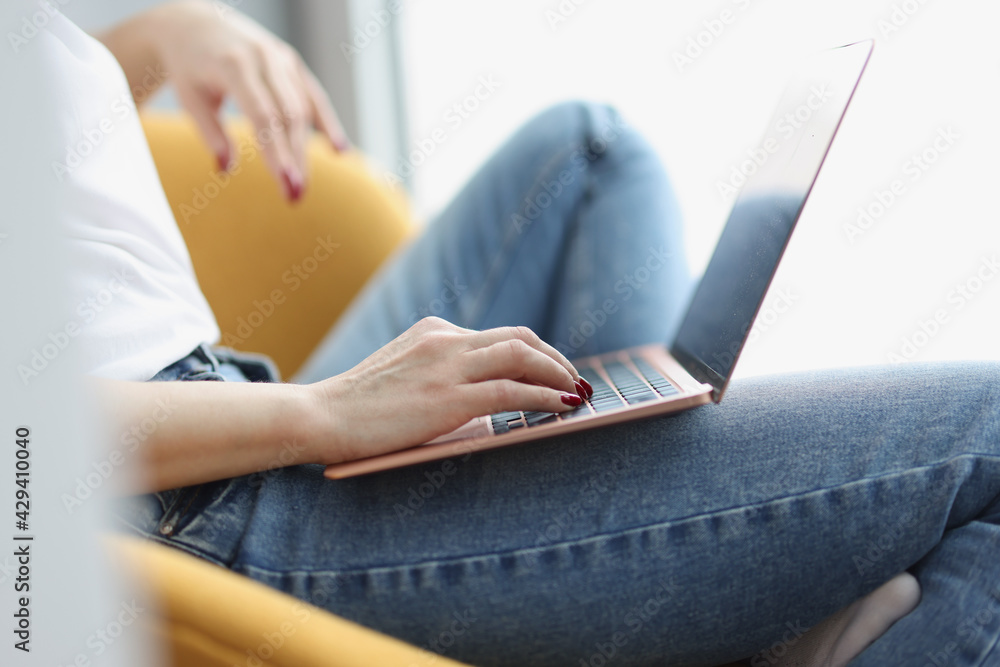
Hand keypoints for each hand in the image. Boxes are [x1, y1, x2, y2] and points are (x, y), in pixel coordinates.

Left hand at [142, 1, 347, 199]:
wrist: (194, 23)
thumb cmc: (189, 66)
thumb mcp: (190, 98)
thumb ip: (211, 132)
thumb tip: (226, 170)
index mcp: (234, 65)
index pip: (263, 117)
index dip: (277, 153)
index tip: (285, 184)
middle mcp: (264, 58)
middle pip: (288, 117)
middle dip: (294, 159)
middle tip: (295, 197)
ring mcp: (281, 58)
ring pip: (302, 110)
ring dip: (304, 151)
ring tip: (300, 186)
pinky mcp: (291, 62)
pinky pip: (314, 95)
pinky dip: (327, 123)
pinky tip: (339, 150)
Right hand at [304, 318, 592, 464]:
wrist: (320, 417)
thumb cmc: (354, 407)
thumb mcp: (400, 375)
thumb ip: (436, 375)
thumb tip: (480, 400)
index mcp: (433, 331)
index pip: (497, 335)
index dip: (533, 351)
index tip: (550, 369)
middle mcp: (445, 339)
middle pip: (519, 338)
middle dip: (554, 358)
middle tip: (573, 379)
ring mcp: (447, 365)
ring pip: (523, 357)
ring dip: (558, 374)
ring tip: (577, 392)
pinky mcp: (449, 397)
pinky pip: (513, 390)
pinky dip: (545, 396)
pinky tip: (563, 406)